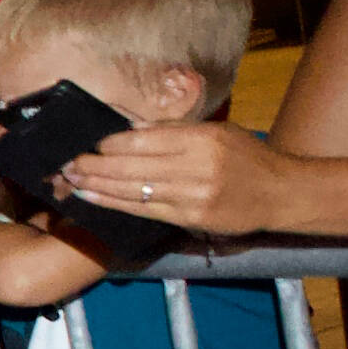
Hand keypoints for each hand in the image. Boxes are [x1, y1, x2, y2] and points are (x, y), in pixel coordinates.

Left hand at [71, 120, 283, 236]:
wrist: (281, 193)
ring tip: (70, 180)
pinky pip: (143, 210)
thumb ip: (175, 132)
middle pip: (132, 166)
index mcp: (202, 139)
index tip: (90, 143)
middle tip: (66, 164)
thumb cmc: (246, 157)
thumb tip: (129, 130)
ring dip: (96, 186)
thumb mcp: (217, 133)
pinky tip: (91, 199)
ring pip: (132, 190)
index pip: (143, 140)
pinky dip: (113, 204)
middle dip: (94, 165)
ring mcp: (192, 195)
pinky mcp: (190, 218)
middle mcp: (196, 166)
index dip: (110, 144)